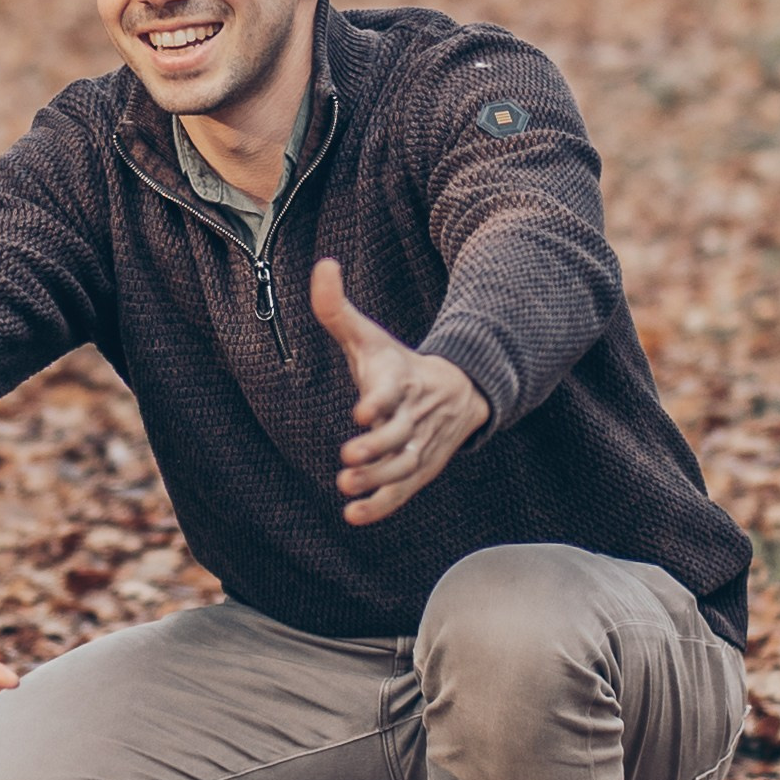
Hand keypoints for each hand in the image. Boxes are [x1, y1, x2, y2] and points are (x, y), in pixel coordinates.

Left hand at [312, 258, 490, 524]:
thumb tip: (323, 264)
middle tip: (350, 457)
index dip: (379, 401)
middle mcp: (413, 416)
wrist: (456, 391)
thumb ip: (337, 307)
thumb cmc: (396, 364)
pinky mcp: (418, 471)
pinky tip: (353, 515)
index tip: (362, 410)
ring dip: (376, 480)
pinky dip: (381, 506)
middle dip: (377, 447)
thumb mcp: (368, 335)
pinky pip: (403, 493)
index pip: (392, 392)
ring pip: (402, 468)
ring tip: (346, 485)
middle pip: (399, 436)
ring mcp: (419, 446)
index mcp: (401, 381)